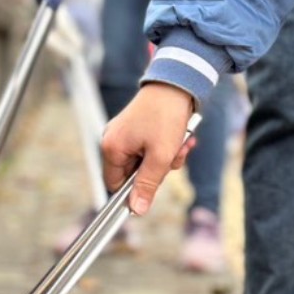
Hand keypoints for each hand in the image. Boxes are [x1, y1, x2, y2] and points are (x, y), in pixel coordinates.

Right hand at [101, 83, 196, 215]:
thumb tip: (136, 210)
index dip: (134, 191)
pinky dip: (165, 147)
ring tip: (181, 144)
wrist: (176, 83)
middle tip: (174, 156)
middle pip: (133, 173)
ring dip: (166, 158)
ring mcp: (124, 133)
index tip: (155, 187)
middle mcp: (113, 140)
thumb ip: (147, 185)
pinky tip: (180, 137)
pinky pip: (149, 148)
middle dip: (158, 170)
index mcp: (111, 148)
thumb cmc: (166, 117)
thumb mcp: (160, 156)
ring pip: (145, 161)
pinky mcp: (136, 127)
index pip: (115, 185)